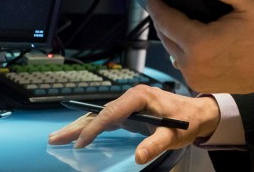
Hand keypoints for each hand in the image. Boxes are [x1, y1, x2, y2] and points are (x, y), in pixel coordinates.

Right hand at [47, 85, 219, 164]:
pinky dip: (90, 128)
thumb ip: (156, 144)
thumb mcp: (174, 134)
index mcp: (140, 97)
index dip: (95, 127)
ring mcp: (129, 104)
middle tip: (55, 138)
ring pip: (99, 116)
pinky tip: (77, 136)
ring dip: (79, 127)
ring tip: (57, 138)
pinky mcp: (129, 112)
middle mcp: (131, 97)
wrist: (197, 113)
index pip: (112, 112)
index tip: (81, 142)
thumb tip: (138, 157)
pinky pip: (105, 120)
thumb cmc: (187, 121)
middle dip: (78, 125)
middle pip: (100, 112)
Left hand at [148, 0, 253, 100]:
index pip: (166, 20)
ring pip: (172, 51)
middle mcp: (191, 64)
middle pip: (165, 36)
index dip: (156, 4)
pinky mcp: (202, 84)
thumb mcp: (252, 1)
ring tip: (178, 17)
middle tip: (165, 0)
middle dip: (163, 17)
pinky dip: (182, 48)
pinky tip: (191, 37)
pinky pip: (183, 63)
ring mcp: (195, 78)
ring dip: (172, 34)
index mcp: (199, 43)